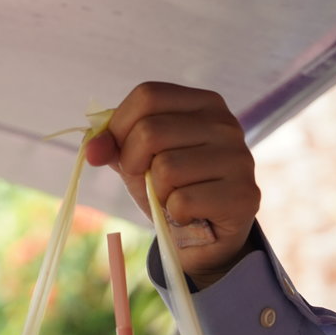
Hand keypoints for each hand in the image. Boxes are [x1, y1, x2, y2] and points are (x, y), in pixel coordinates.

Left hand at [86, 82, 260, 286]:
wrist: (204, 239)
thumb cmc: (171, 191)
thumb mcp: (139, 162)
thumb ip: (115, 146)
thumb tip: (92, 149)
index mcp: (204, 104)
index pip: (147, 95)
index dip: (119, 127)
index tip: (120, 154)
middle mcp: (226, 124)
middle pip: (150, 131)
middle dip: (134, 165)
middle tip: (149, 184)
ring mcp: (239, 158)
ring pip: (165, 169)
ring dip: (157, 194)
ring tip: (174, 199)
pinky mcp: (243, 195)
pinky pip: (182, 202)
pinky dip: (174, 215)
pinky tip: (190, 215)